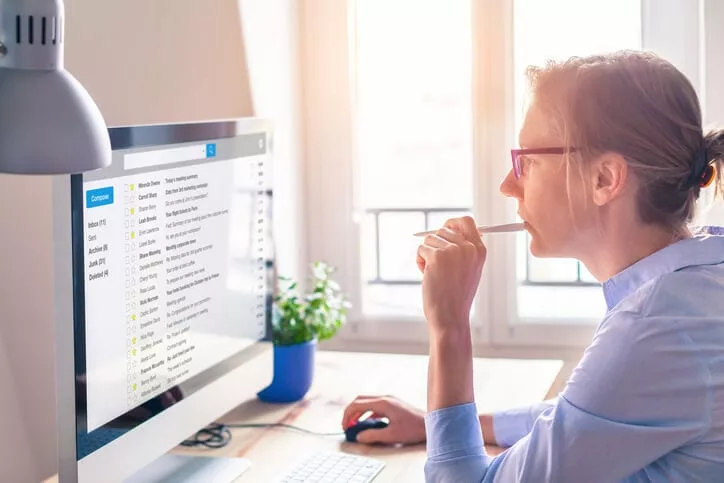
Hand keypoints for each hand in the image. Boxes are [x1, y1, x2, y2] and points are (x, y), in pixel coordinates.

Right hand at [341, 395, 425, 444]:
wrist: (430, 424)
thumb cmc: (413, 428)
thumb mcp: (391, 435)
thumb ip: (372, 436)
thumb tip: (359, 436)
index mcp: (383, 403)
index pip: (357, 404)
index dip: (347, 415)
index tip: (345, 426)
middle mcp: (385, 398)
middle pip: (360, 400)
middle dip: (350, 412)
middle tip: (346, 424)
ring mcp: (389, 400)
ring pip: (367, 402)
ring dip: (358, 412)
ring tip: (354, 425)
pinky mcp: (392, 404)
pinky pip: (374, 406)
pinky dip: (367, 413)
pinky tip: (368, 424)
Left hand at [416, 216, 486, 334]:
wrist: (450, 316)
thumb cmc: (456, 296)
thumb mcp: (469, 269)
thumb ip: (464, 249)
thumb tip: (447, 229)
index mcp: (479, 250)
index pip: (466, 221)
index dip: (452, 224)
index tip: (443, 231)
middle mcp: (468, 247)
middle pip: (443, 229)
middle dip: (435, 244)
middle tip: (437, 264)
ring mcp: (453, 251)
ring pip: (429, 239)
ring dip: (427, 255)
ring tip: (434, 273)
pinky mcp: (437, 256)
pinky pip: (421, 249)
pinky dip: (420, 262)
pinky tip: (427, 276)